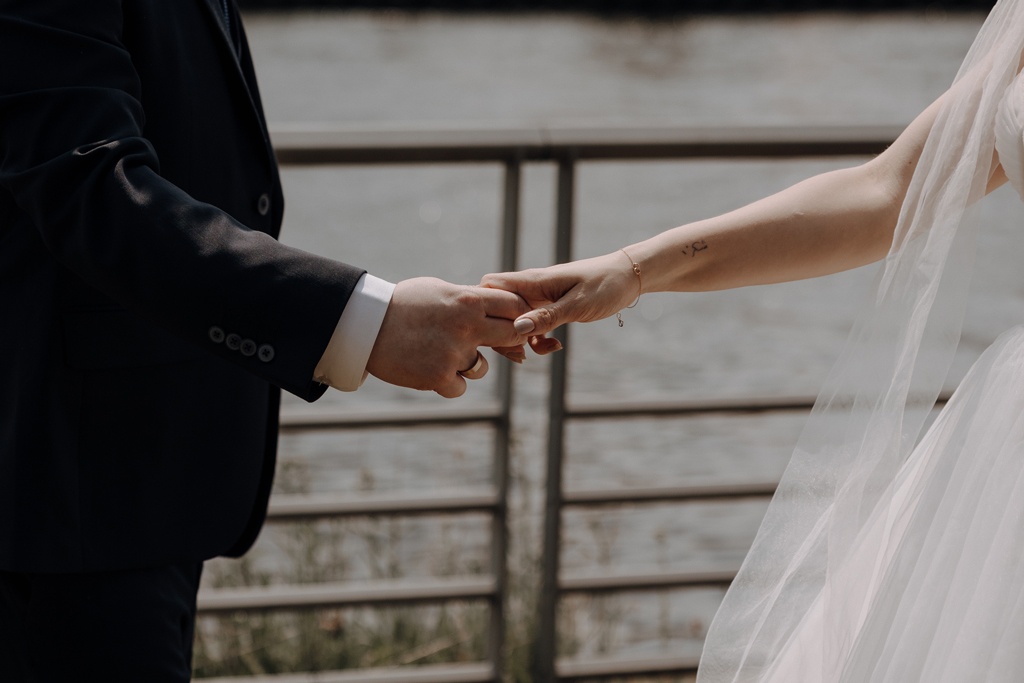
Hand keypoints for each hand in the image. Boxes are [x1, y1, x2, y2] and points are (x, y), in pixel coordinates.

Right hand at [366, 277, 529, 397]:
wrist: (367, 325)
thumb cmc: (404, 304)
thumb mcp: (439, 291)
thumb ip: (469, 299)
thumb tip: (497, 304)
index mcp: (468, 301)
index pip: (515, 306)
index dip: (518, 314)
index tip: (511, 321)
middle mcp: (467, 327)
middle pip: (512, 336)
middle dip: (507, 341)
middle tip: (490, 343)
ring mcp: (454, 354)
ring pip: (482, 368)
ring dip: (469, 365)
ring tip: (441, 353)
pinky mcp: (439, 377)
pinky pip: (460, 387)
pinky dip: (448, 382)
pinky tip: (429, 368)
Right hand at [480, 251, 640, 356]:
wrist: (629, 277)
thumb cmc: (605, 284)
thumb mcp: (577, 304)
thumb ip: (547, 317)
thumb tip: (517, 327)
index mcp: (532, 281)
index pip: (490, 288)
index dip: (487, 310)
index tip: (501, 332)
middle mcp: (531, 289)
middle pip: (497, 309)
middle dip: (501, 333)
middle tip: (520, 353)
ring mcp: (540, 299)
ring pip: (514, 321)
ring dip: (519, 340)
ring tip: (532, 354)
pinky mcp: (551, 309)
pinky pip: (533, 326)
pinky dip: (537, 339)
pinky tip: (555, 345)